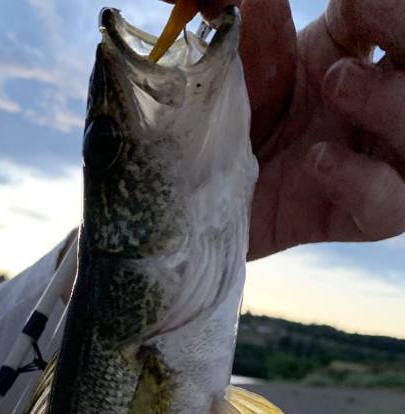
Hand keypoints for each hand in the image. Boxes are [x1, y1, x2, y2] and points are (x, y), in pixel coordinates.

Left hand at [238, 0, 404, 258]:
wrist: (202, 201)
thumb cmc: (224, 130)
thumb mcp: (237, 72)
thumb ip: (255, 27)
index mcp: (351, 55)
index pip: (396, 19)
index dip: (383, 8)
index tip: (347, 5)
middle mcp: (375, 108)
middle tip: (356, 33)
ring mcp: (374, 164)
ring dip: (393, 101)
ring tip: (336, 83)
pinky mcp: (355, 219)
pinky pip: (392, 205)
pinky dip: (363, 180)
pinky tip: (318, 159)